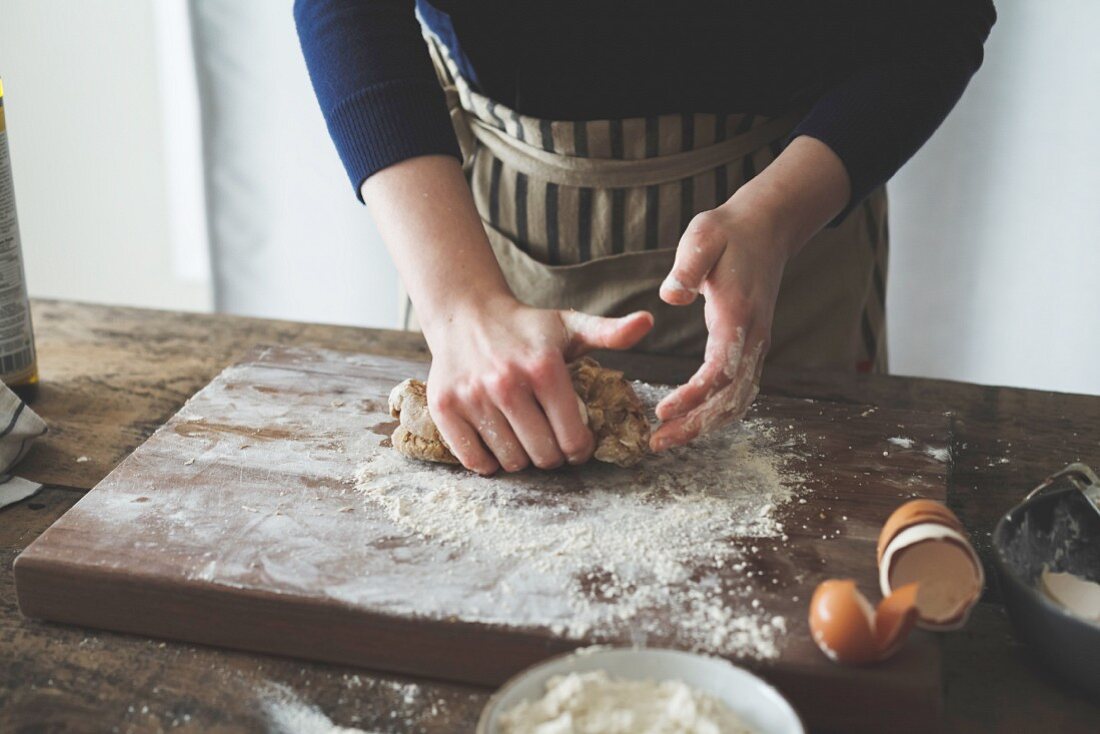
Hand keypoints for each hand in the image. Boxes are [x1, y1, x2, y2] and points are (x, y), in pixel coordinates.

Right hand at [424, 296, 652, 473]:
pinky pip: (474, 460)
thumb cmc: (526, 328)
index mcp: (544, 368)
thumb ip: (610, 332)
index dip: (580, 449)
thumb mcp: (570, 326)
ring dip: (521, 458)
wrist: (466, 315)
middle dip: (552, 456)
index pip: (573, 439)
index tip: (576, 444)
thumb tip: (648, 321)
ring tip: (523, 437)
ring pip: (510, 461)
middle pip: (543, 456)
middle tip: (549, 443)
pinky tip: (496, 442)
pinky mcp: (445, 408)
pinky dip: (488, 461)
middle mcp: (506, 383)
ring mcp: (473, 397)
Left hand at [649, 201, 792, 450]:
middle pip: (730, 398)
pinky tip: (691, 422)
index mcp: (738, 316)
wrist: (766, 228)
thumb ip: (688, 266)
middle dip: (695, 425)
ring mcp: (756, 345)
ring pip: (737, 401)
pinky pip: (738, 391)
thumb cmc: (729, 232)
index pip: (720, 370)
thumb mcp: (704, 236)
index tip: (663, 411)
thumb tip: (670, 296)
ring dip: (705, 425)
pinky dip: (717, 413)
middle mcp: (753, 338)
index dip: (693, 396)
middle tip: (656, 443)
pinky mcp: (750, 347)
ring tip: (668, 440)